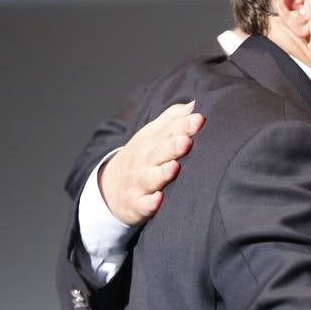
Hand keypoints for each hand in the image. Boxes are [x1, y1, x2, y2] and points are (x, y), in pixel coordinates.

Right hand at [98, 101, 202, 224]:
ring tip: (174, 167)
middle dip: (173, 147)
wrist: (110, 187)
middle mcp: (144, 160)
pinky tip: (159, 200)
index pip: (169, 131)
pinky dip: (149, 204)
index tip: (200, 119)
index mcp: (151, 141)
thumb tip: (195, 104)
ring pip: (151, 178)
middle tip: (187, 142)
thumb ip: (174, 119)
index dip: (184, 125)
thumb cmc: (142, 156)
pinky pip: (142, 205)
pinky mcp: (136, 204)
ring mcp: (139, 182)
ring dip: (162, 173)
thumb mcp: (152, 134)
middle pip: (159, 152)